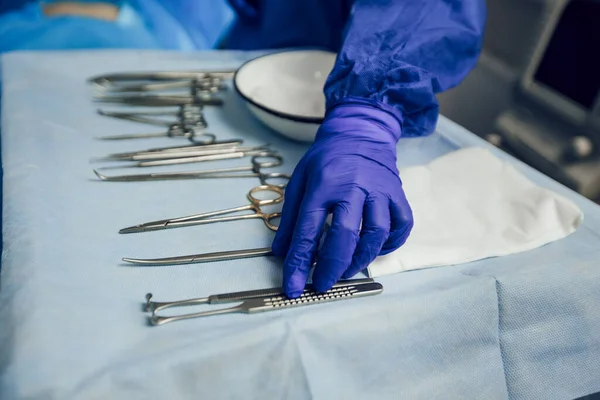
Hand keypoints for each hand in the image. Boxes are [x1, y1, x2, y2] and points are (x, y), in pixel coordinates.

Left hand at [272, 103, 413, 296]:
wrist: (361, 132)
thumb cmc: (326, 159)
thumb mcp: (299, 180)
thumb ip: (290, 218)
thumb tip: (280, 253)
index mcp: (322, 184)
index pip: (307, 231)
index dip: (298, 263)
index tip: (292, 287)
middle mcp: (353, 187)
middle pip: (345, 235)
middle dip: (332, 266)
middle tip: (323, 284)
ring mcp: (379, 190)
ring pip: (376, 234)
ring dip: (361, 259)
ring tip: (346, 270)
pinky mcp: (398, 194)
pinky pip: (401, 226)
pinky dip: (390, 244)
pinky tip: (375, 250)